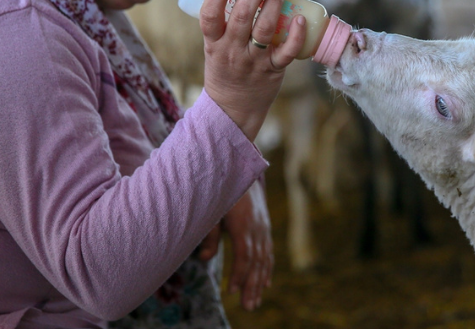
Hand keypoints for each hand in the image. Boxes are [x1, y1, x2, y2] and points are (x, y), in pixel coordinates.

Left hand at [196, 179, 272, 310]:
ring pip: (264, 259)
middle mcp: (257, 227)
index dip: (239, 274)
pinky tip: (266, 284)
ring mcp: (263, 227)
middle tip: (248, 307)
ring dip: (260, 282)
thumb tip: (205, 260)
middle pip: (257, 262)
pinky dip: (267, 269)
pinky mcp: (264, 226)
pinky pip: (268, 251)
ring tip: (254, 303)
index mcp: (243, 224)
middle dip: (252, 286)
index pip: (244, 255)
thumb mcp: (211, 209)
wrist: (240, 167)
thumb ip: (209, 234)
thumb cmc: (220, 189)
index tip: (231, 291)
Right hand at [200, 0, 306, 139]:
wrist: (232, 108)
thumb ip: (224, 26)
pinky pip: (286, 51)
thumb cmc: (224, 71)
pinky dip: (296, 35)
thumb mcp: (214, 49)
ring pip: (264, 29)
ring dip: (273, 4)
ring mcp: (253, 61)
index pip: (210, 15)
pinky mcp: (272, 70)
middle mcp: (232, 51)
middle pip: (241, 17)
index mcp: (214, 44)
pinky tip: (300, 19)